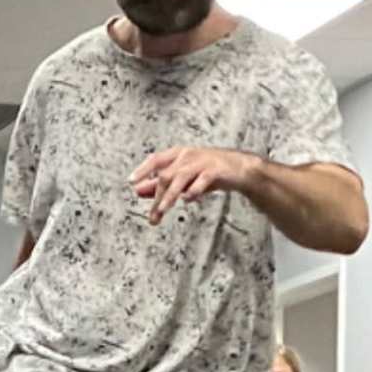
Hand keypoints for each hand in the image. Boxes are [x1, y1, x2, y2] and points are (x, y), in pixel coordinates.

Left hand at [130, 146, 256, 224]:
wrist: (240, 169)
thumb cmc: (208, 171)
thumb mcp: (183, 178)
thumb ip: (161, 184)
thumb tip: (137, 190)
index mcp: (178, 154)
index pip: (156, 159)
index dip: (143, 169)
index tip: (131, 182)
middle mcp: (188, 156)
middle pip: (166, 175)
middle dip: (157, 197)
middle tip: (153, 217)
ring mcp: (202, 162)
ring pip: (180, 178)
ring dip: (169, 196)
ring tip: (162, 211)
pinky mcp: (215, 170)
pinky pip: (201, 181)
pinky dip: (193, 191)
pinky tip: (189, 200)